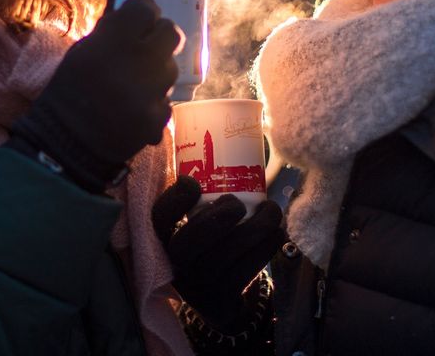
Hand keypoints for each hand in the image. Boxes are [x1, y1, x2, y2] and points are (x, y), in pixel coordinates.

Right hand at [12, 0, 179, 189]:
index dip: (142, 9)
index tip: (137, 16)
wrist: (65, 144)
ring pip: (170, 67)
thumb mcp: (82, 50)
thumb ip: (108, 21)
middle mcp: (136, 63)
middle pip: (170, 32)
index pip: (146, 8)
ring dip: (156, 69)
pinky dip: (153, 101)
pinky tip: (134, 107)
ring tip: (133, 81)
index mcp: (112, 41)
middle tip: (141, 45)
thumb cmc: (69, 91)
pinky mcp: (158, 120)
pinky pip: (166, 99)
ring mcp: (150, 94)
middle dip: (157, 35)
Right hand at [152, 176, 285, 329]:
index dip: (175, 199)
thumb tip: (216, 135)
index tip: (193, 182)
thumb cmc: (206, 243)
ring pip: (228, 254)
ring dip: (258, 226)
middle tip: (238, 203)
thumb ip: (196, 194)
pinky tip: (276, 230)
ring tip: (271, 209)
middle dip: (219, 217)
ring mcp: (198, 285)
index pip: (159, 218)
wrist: (213, 296)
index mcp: (162, 237)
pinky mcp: (222, 298)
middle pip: (189, 241)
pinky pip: (250, 267)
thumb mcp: (191, 222)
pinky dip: (268, 244)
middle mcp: (174, 263)